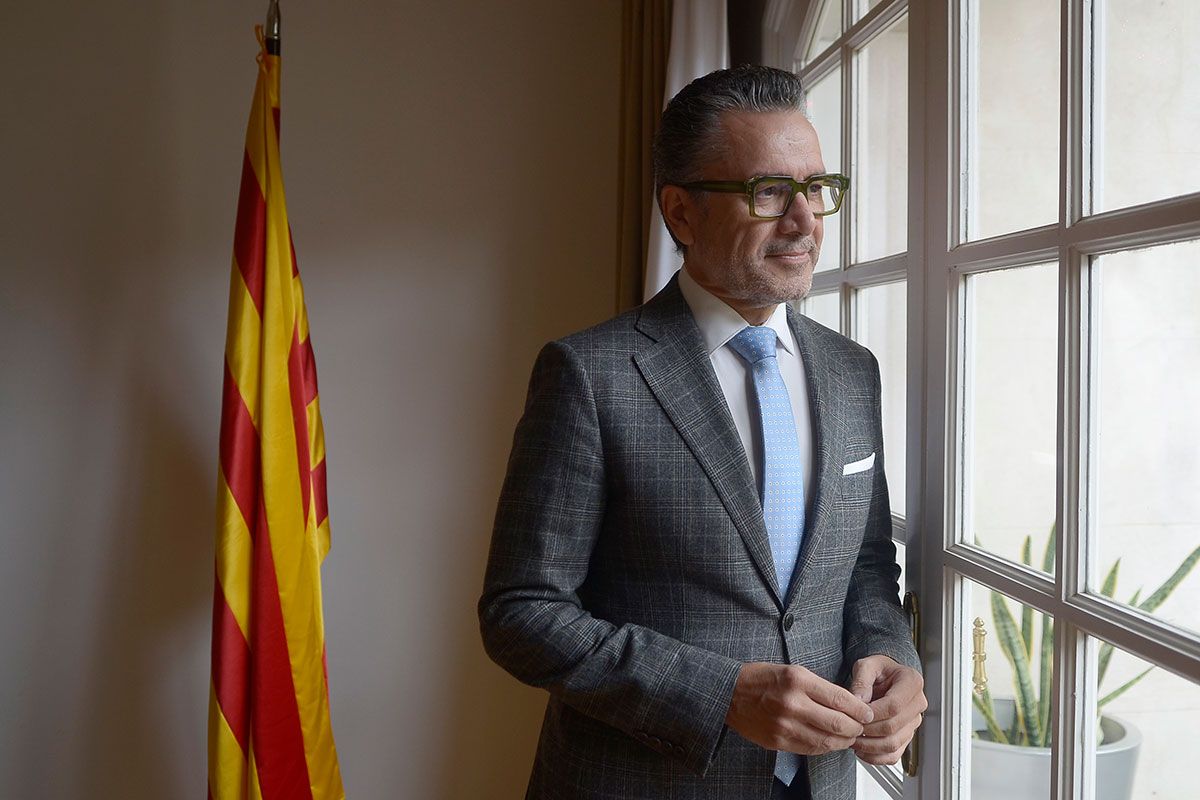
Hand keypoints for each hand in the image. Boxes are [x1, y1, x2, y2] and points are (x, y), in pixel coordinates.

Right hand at [725, 662, 874, 755]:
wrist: (729, 693)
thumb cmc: (760, 678)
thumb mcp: (792, 671)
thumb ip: (819, 687)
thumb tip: (847, 704)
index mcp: (797, 680)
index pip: (840, 698)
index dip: (859, 709)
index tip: (867, 712)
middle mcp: (792, 704)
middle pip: (837, 723)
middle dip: (856, 727)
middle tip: (861, 726)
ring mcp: (784, 725)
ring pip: (827, 740)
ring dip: (843, 741)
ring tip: (849, 736)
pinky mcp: (778, 741)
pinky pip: (810, 749)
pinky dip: (825, 747)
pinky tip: (830, 742)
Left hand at [847, 655, 926, 764]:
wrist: (885, 678)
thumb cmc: (878, 671)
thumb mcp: (866, 666)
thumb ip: (862, 680)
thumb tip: (859, 700)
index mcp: (912, 682)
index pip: (894, 705)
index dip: (872, 714)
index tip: (855, 715)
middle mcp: (918, 704)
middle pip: (893, 726)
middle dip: (868, 730)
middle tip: (849, 728)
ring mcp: (914, 722)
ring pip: (893, 744)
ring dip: (869, 746)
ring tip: (852, 740)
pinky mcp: (907, 737)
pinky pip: (894, 755)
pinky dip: (876, 758)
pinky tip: (861, 751)